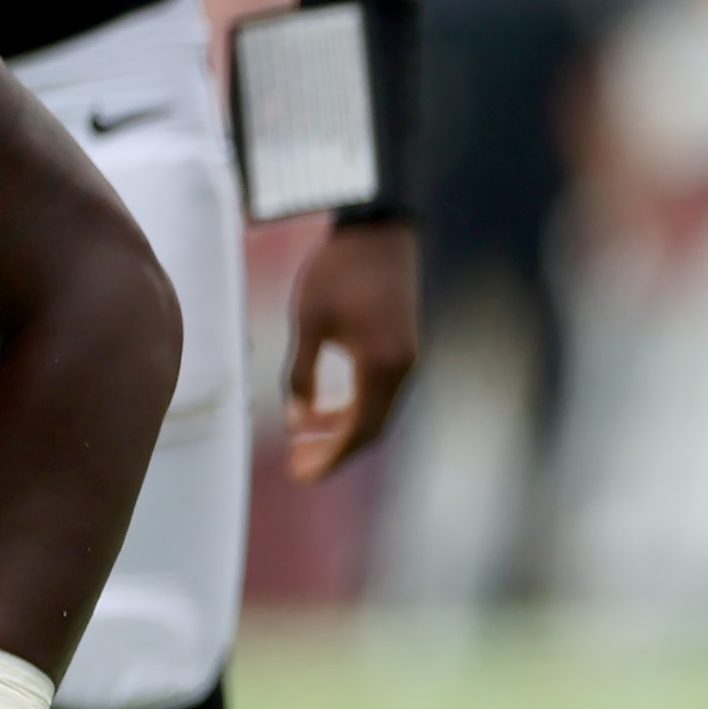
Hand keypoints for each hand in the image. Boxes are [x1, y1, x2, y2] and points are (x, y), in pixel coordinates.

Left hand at [285, 218, 420, 482]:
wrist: (379, 232)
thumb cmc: (338, 271)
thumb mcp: (309, 322)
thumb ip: (302, 375)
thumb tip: (299, 418)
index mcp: (381, 366)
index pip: (358, 430)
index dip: (330, 457)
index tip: (302, 476)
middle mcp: (403, 369)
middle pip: (373, 428)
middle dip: (335, 451)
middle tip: (299, 466)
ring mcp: (408, 359)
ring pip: (378, 411)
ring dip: (344, 429)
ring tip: (305, 439)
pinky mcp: (404, 347)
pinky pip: (381, 393)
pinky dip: (355, 408)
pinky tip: (326, 409)